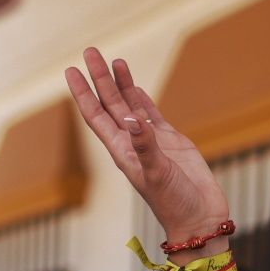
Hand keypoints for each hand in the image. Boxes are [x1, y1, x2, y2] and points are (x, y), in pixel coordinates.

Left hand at [66, 48, 229, 249]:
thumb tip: (131, 119)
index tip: (71, 70)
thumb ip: (146, 146)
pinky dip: (142, 99)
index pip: (95, 115)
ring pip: (130, 105)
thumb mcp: (157, 173)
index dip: (82, 93)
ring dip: (120, 84)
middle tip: (90, 51)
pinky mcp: (171, 142)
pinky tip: (133, 85)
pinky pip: (151, 115)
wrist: (198, 219)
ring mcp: (150, 142)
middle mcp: (131, 143)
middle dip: (98, 78)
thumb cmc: (174, 203)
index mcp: (121, 150)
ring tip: (113, 60)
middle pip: (109, 104)